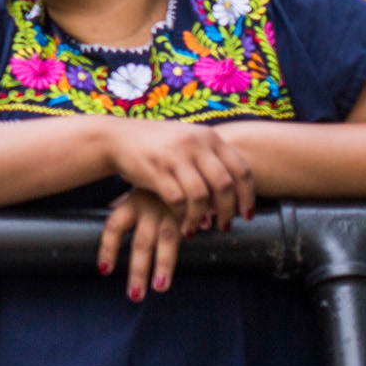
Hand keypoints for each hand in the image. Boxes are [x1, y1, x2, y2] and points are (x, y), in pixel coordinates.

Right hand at [97, 119, 253, 233]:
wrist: (117, 138)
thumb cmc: (157, 144)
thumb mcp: (188, 140)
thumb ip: (210, 157)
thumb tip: (236, 190)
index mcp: (208, 137)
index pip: (241, 169)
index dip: (248, 195)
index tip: (246, 214)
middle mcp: (194, 144)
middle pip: (224, 184)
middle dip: (228, 210)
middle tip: (225, 226)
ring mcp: (175, 156)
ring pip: (201, 195)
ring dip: (203, 217)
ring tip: (200, 228)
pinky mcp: (156, 171)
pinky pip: (177, 200)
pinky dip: (183, 216)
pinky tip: (183, 224)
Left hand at [97, 185, 199, 299]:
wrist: (187, 157)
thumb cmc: (160, 180)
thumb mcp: (140, 190)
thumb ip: (126, 205)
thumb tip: (109, 216)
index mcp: (132, 203)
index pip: (113, 226)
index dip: (108, 248)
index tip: (104, 270)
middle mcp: (149, 208)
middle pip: (140, 242)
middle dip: (137, 270)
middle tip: (134, 295)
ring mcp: (171, 210)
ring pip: (165, 240)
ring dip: (163, 266)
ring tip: (160, 287)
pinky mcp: (192, 209)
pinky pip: (192, 229)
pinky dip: (192, 242)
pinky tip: (193, 260)